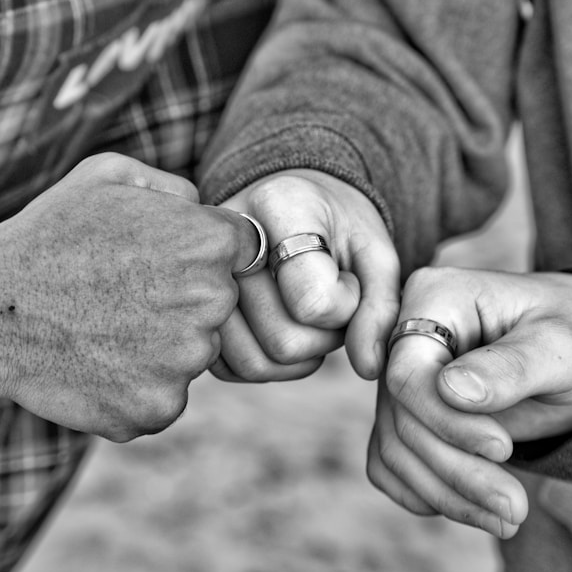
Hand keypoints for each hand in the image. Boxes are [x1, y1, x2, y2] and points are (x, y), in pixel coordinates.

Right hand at [0, 153, 263, 440]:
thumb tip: (206, 211)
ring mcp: (184, 363)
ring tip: (100, 327)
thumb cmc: (45, 235)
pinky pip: (161, 396)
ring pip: (189, 354)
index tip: (158, 260)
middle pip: (217, 307)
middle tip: (120, 295)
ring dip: (158, 346)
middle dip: (180, 301)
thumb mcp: (109, 176)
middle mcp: (209, 303)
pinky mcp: (156, 408)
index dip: (198, 253)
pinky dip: (133, 386)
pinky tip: (94, 362)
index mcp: (208, 242)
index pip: (240, 252)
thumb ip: (175, 189)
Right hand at [211, 170, 399, 381]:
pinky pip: (232, 368)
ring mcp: (199, 276)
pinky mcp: (192, 308)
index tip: (346, 276)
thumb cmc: (338, 227)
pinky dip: (270, 365)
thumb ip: (380, 307)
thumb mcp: (375, 253)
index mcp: (279, 205)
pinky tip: (286, 329)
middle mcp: (225, 239)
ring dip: (298, 354)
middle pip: (282, 340)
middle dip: (324, 336)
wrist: (292, 203)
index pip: (313, 301)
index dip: (346, 305)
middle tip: (331, 300)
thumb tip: (366, 367)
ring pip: (254, 362)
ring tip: (309, 314)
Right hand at [367, 266, 571, 536]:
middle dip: (455, 470)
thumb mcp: (563, 345)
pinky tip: (474, 509)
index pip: (407, 373)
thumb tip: (451, 390)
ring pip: (394, 448)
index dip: (446, 421)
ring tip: (509, 519)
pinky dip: (427, 494)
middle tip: (516, 509)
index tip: (503, 449)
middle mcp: (405, 335)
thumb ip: (511, 366)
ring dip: (447, 493)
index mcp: (434, 297)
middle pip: (401, 418)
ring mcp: (403, 377)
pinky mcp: (409, 414)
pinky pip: (392, 464)